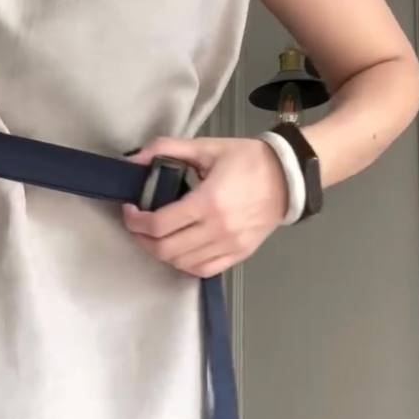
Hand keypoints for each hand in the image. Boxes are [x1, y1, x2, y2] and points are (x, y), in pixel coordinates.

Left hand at [122, 136, 289, 277]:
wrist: (288, 177)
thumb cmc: (247, 160)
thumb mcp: (207, 147)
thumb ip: (168, 149)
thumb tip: (133, 160)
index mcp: (208, 202)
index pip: (159, 224)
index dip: (136, 221)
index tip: (130, 211)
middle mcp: (218, 229)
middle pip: (166, 249)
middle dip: (143, 239)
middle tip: (138, 225)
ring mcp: (230, 246)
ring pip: (182, 263)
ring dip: (162, 252)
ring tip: (157, 236)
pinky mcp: (239, 255)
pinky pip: (203, 270)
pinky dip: (185, 264)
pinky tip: (180, 249)